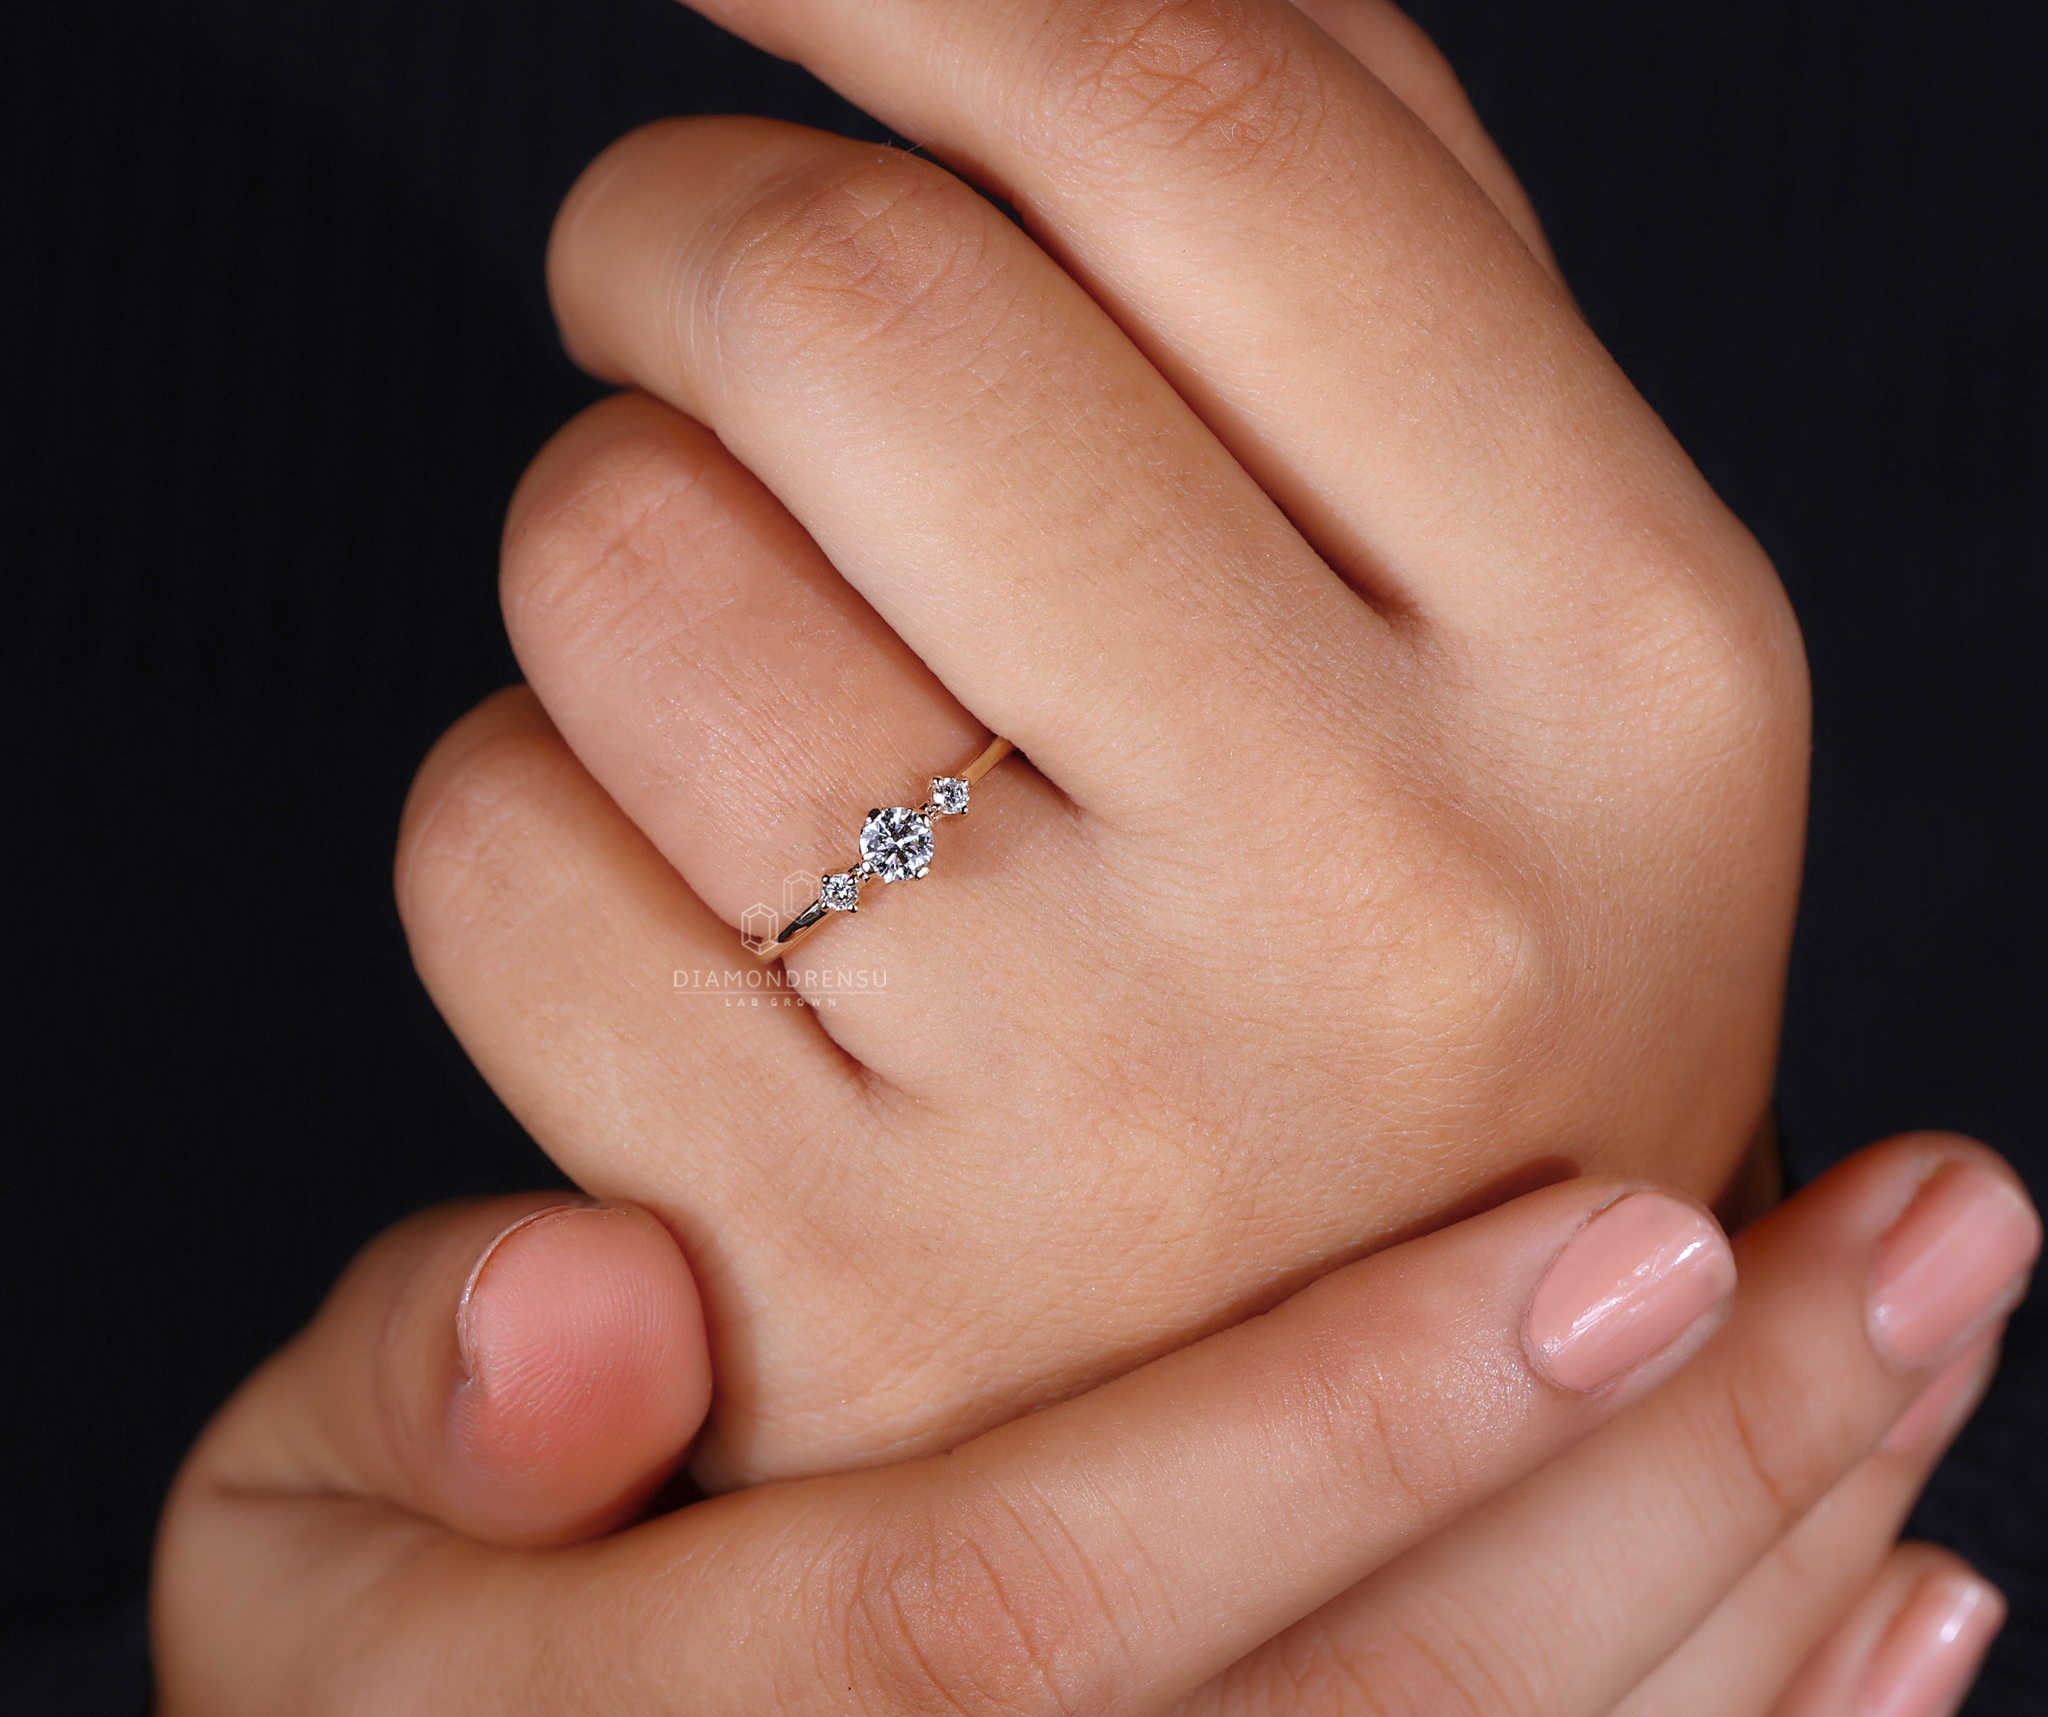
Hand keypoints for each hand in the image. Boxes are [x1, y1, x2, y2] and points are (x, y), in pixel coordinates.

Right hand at [152, 1137, 2035, 1713]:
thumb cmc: (389, 1677)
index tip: (1621, 1223)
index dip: (1322, 1430)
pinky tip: (1899, 1625)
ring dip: (1753, 1629)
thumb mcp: (296, 1544)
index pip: (1012, 1620)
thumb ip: (404, 1400)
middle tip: (1919, 1244)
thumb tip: (570, 1298)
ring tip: (1933, 1381)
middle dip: (1665, 1504)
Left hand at [399, 0, 1809, 1482]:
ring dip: (618, 519)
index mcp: (1618, 640)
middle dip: (681, 216)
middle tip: (710, 292)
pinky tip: (712, 880)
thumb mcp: (1516, 573)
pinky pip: (494, 850)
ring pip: (617, 554)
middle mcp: (1395, 881)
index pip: (1187, 118)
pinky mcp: (833, 1283)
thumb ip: (1358, 185)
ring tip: (779, 646)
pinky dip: (534, 791)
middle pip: (846, 295)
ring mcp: (1106, 1114)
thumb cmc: (1444, 940)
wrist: (1403, 1412)